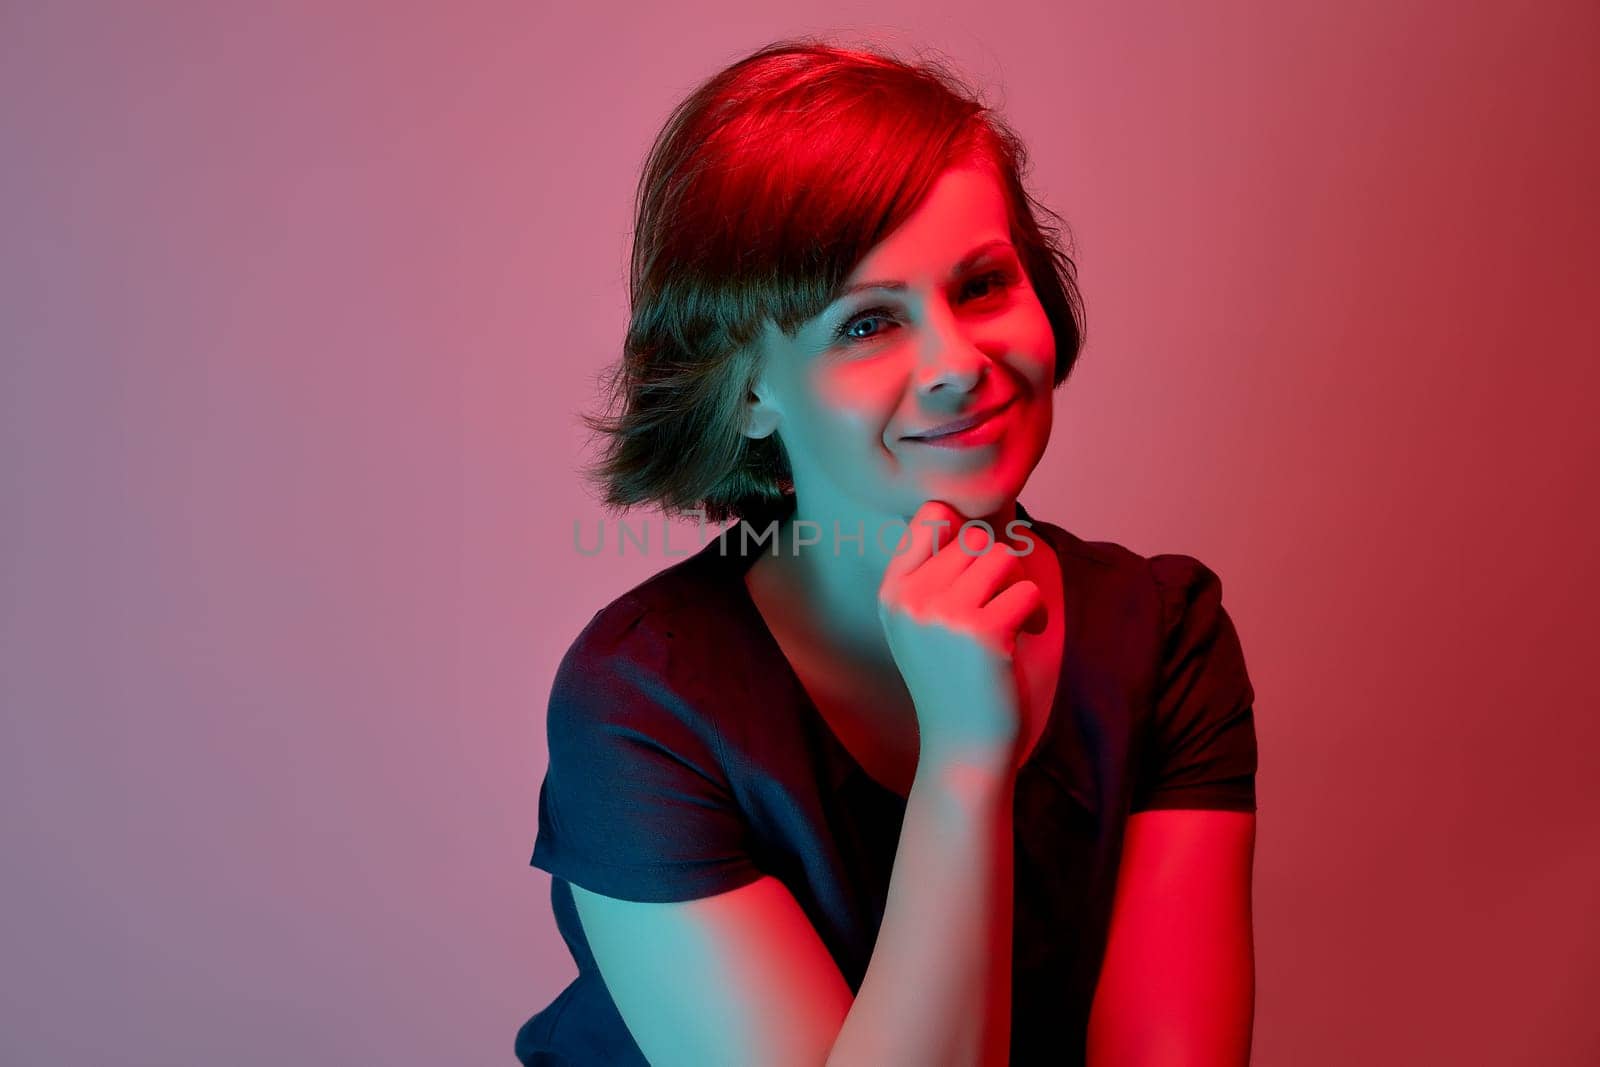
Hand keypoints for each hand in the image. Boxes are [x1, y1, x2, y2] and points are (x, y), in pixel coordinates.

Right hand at [876, 499, 1047, 769]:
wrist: (961, 746)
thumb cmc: (952, 681)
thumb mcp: (921, 625)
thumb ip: (932, 575)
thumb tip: (973, 518)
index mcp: (893, 592)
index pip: (932, 515)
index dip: (966, 529)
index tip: (979, 567)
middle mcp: (912, 598)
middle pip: (975, 537)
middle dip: (1000, 565)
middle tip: (1004, 599)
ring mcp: (943, 614)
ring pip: (1002, 557)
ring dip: (1019, 585)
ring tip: (1017, 616)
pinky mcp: (982, 634)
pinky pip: (1026, 592)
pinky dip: (1037, 612)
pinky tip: (1029, 634)